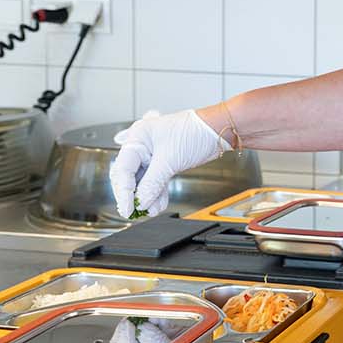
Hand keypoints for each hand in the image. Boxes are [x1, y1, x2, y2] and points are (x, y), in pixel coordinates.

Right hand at [109, 109, 228, 218]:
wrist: (219, 130)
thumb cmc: (197, 132)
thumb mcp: (170, 160)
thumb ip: (152, 183)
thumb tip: (140, 202)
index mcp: (138, 137)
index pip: (122, 169)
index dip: (123, 192)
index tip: (128, 209)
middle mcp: (142, 144)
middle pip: (128, 175)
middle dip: (133, 195)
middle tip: (135, 211)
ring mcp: (153, 153)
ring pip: (142, 180)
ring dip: (146, 197)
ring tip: (151, 210)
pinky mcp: (164, 161)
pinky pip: (155, 180)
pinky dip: (156, 193)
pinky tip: (158, 204)